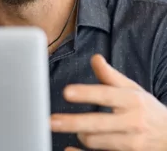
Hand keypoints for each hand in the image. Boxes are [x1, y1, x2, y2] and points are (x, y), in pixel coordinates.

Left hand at [50, 54, 166, 150]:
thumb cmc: (147, 109)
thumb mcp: (133, 89)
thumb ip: (110, 76)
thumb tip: (94, 58)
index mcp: (132, 100)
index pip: (105, 95)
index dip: (86, 93)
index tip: (66, 92)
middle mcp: (132, 122)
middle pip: (97, 123)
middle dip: (72, 122)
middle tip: (51, 121)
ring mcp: (131, 144)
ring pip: (97, 142)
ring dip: (81, 134)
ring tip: (76, 128)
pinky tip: (68, 150)